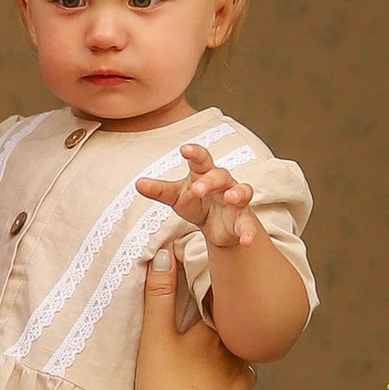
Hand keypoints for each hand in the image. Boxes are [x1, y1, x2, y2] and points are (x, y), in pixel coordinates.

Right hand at [131, 247, 254, 389]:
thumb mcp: (154, 339)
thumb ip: (159, 295)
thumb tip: (165, 253)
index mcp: (216, 336)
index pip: (220, 310)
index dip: (212, 308)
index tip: (203, 307)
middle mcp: (238, 359)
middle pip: (232, 340)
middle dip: (220, 340)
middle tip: (196, 349)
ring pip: (239, 370)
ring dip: (225, 370)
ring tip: (201, 379)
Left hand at [138, 141, 255, 252]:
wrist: (216, 226)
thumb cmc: (195, 202)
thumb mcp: (175, 196)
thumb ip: (159, 190)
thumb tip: (139, 183)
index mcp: (204, 173)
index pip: (201, 159)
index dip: (195, 153)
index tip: (184, 149)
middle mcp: (223, 183)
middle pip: (220, 175)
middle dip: (210, 180)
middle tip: (197, 189)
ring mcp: (236, 200)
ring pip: (242, 191)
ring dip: (237, 193)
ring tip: (231, 198)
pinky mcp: (244, 220)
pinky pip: (249, 224)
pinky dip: (249, 232)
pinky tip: (247, 241)